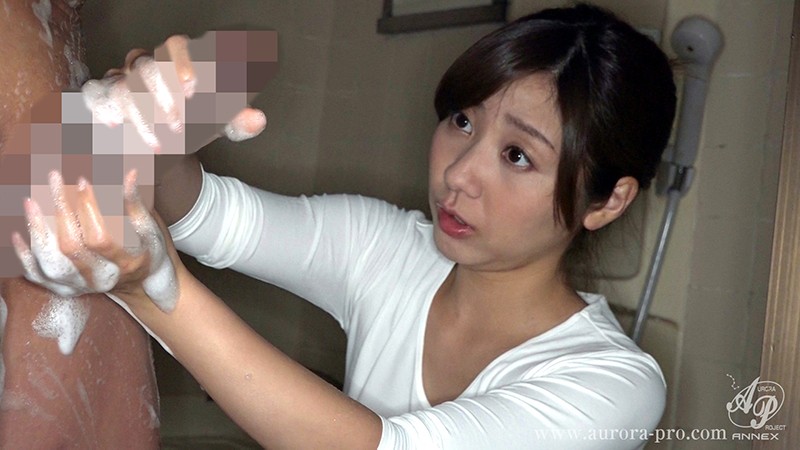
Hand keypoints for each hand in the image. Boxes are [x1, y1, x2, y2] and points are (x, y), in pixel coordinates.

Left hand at [12, 170, 180, 313]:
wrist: (141, 282)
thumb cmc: (146, 250)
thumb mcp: (149, 228)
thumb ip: (135, 203)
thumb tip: (130, 173)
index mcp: (125, 262)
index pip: (100, 237)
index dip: (89, 209)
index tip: (82, 182)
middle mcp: (102, 278)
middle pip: (71, 248)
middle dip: (59, 210)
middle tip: (54, 179)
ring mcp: (82, 286)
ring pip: (50, 263)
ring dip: (37, 231)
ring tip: (30, 201)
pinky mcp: (66, 289)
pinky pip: (38, 276)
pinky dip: (24, 255)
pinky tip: (18, 233)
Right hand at [81, 33, 268, 152]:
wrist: (165, 142)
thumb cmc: (194, 124)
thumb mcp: (219, 124)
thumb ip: (237, 121)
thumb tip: (257, 119)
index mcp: (178, 61)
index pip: (177, 45)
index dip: (183, 62)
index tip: (194, 88)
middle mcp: (147, 65)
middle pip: (144, 64)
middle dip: (160, 93)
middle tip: (177, 124)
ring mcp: (121, 80)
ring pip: (119, 84)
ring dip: (138, 113)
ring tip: (158, 142)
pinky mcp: (102, 98)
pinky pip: (94, 95)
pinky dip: (102, 109)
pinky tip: (116, 127)